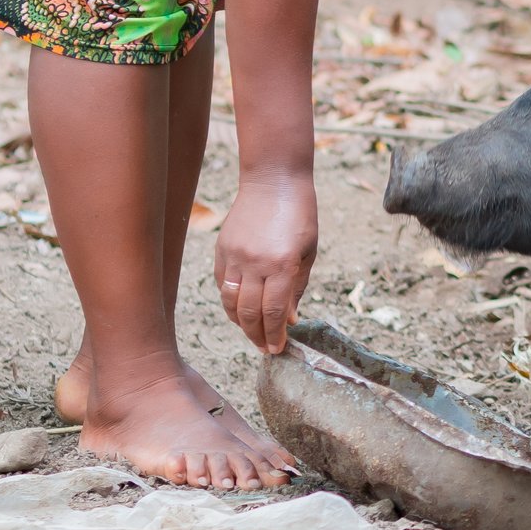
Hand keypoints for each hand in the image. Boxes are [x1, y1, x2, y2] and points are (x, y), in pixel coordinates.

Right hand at [215, 172, 316, 353]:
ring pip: (229, 302)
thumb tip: (288, 319)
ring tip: (251, 331)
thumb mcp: (308, 252)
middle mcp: (255, 263)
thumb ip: (297, 287)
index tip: (277, 349)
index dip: (274, 335)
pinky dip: (229, 300)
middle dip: (256, 336)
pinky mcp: (222, 249)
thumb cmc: (299, 215)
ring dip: (240, 322)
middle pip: (249, 313)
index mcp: (282, 264)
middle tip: (264, 347)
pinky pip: (222, 283)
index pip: (273, 312)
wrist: (274, 180)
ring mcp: (235, 256)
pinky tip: (240, 307)